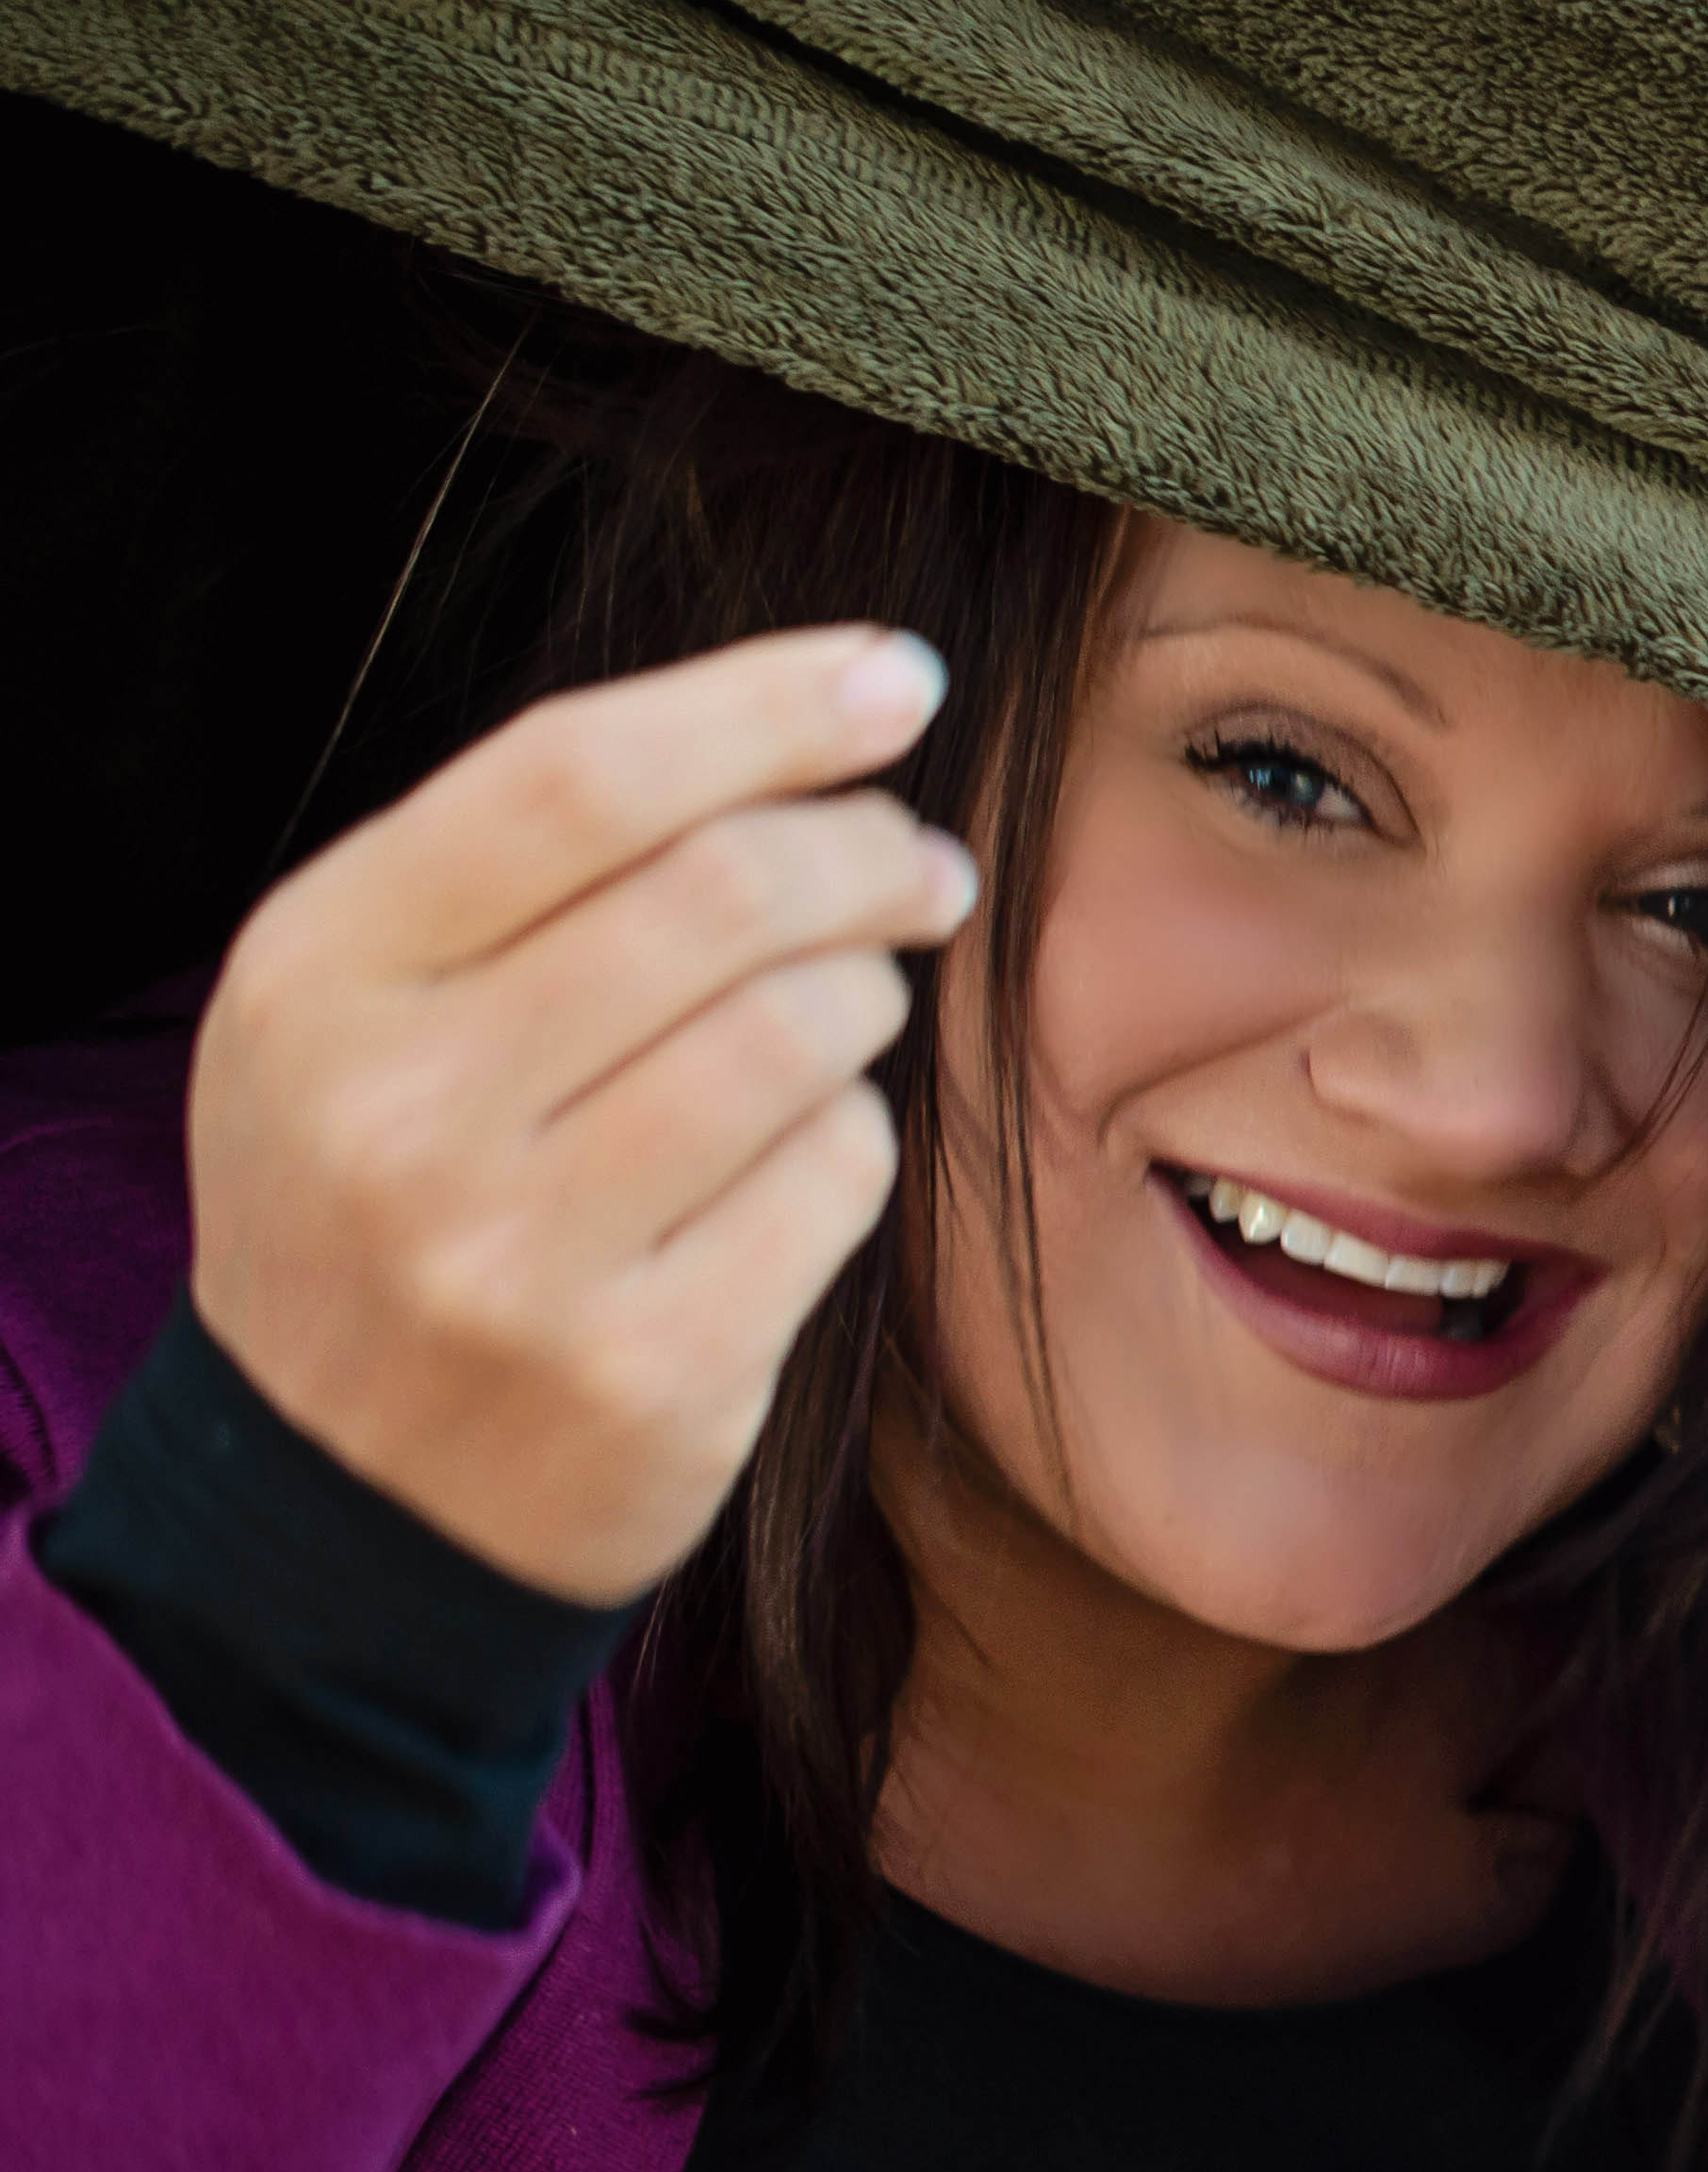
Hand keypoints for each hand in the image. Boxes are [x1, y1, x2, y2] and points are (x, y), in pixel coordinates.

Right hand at [184, 623, 975, 1603]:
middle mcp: (400, 1111)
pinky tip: (808, 1150)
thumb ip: (536, 868)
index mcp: (319, 975)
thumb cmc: (392, 1195)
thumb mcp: (371, 1009)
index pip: (572, 778)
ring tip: (854, 1002)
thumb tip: (814, 723)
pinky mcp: (649, 1369)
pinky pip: (837, 1174)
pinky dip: (855, 1136)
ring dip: (869, 993)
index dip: (761, 707)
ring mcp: (519, 1256)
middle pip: (720, 893)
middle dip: (866, 851)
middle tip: (924, 865)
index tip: (895, 676)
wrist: (344, 1495)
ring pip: (801, 1030)